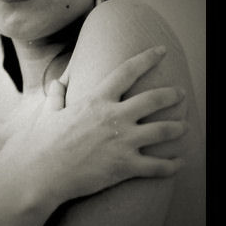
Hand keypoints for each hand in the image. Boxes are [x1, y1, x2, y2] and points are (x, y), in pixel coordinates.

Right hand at [0, 46, 187, 208]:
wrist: (39, 175)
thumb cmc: (41, 145)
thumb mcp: (47, 114)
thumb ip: (56, 97)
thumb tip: (58, 83)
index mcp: (96, 100)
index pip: (128, 71)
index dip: (148, 58)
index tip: (161, 50)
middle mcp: (114, 117)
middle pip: (154, 99)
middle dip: (172, 95)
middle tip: (181, 93)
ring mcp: (122, 142)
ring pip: (163, 131)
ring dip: (178, 128)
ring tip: (185, 127)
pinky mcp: (125, 167)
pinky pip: (158, 166)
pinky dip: (172, 165)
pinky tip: (179, 163)